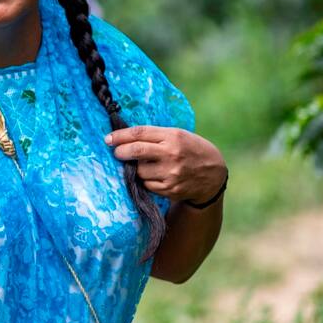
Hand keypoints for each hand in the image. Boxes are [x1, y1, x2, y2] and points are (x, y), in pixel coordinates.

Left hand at [105, 126, 226, 205]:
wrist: (213, 174)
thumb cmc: (191, 150)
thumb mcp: (178, 135)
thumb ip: (155, 136)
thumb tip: (124, 139)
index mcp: (173, 136)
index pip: (140, 133)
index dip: (120, 136)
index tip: (108, 139)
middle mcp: (172, 154)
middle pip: (136, 151)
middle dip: (121, 152)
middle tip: (117, 153)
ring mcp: (171, 173)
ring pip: (140, 171)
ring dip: (137, 169)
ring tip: (147, 166)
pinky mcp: (170, 189)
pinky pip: (147, 185)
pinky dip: (147, 181)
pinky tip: (156, 176)